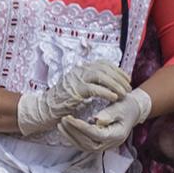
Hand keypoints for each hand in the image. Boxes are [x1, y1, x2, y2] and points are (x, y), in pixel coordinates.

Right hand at [15, 60, 132, 137]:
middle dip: (120, 78)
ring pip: (102, 76)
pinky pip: (95, 89)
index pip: (104, 64)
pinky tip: (114, 98)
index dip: (118, 71)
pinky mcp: (75, 90)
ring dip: (116, 85)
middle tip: (129, 88)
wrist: (45, 108)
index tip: (127, 79)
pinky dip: (106, 92)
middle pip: (105, 69)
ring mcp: (76, 79)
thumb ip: (90, 81)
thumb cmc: (62, 100)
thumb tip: (107, 82)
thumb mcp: (78, 86)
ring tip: (124, 94)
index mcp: (81, 68)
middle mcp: (79, 70)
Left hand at [60, 88, 152, 153]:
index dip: (81, 127)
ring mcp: (105, 146)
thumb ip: (109, 114)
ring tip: (60, 124)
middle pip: (88, 143)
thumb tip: (97, 120)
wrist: (132, 111)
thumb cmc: (127, 106)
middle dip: (73, 132)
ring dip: (70, 136)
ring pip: (84, 146)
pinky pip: (84, 145)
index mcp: (117, 135)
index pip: (96, 134)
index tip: (70, 118)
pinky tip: (65, 130)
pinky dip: (73, 138)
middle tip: (63, 120)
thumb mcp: (120, 107)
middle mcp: (110, 144)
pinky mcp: (99, 144)